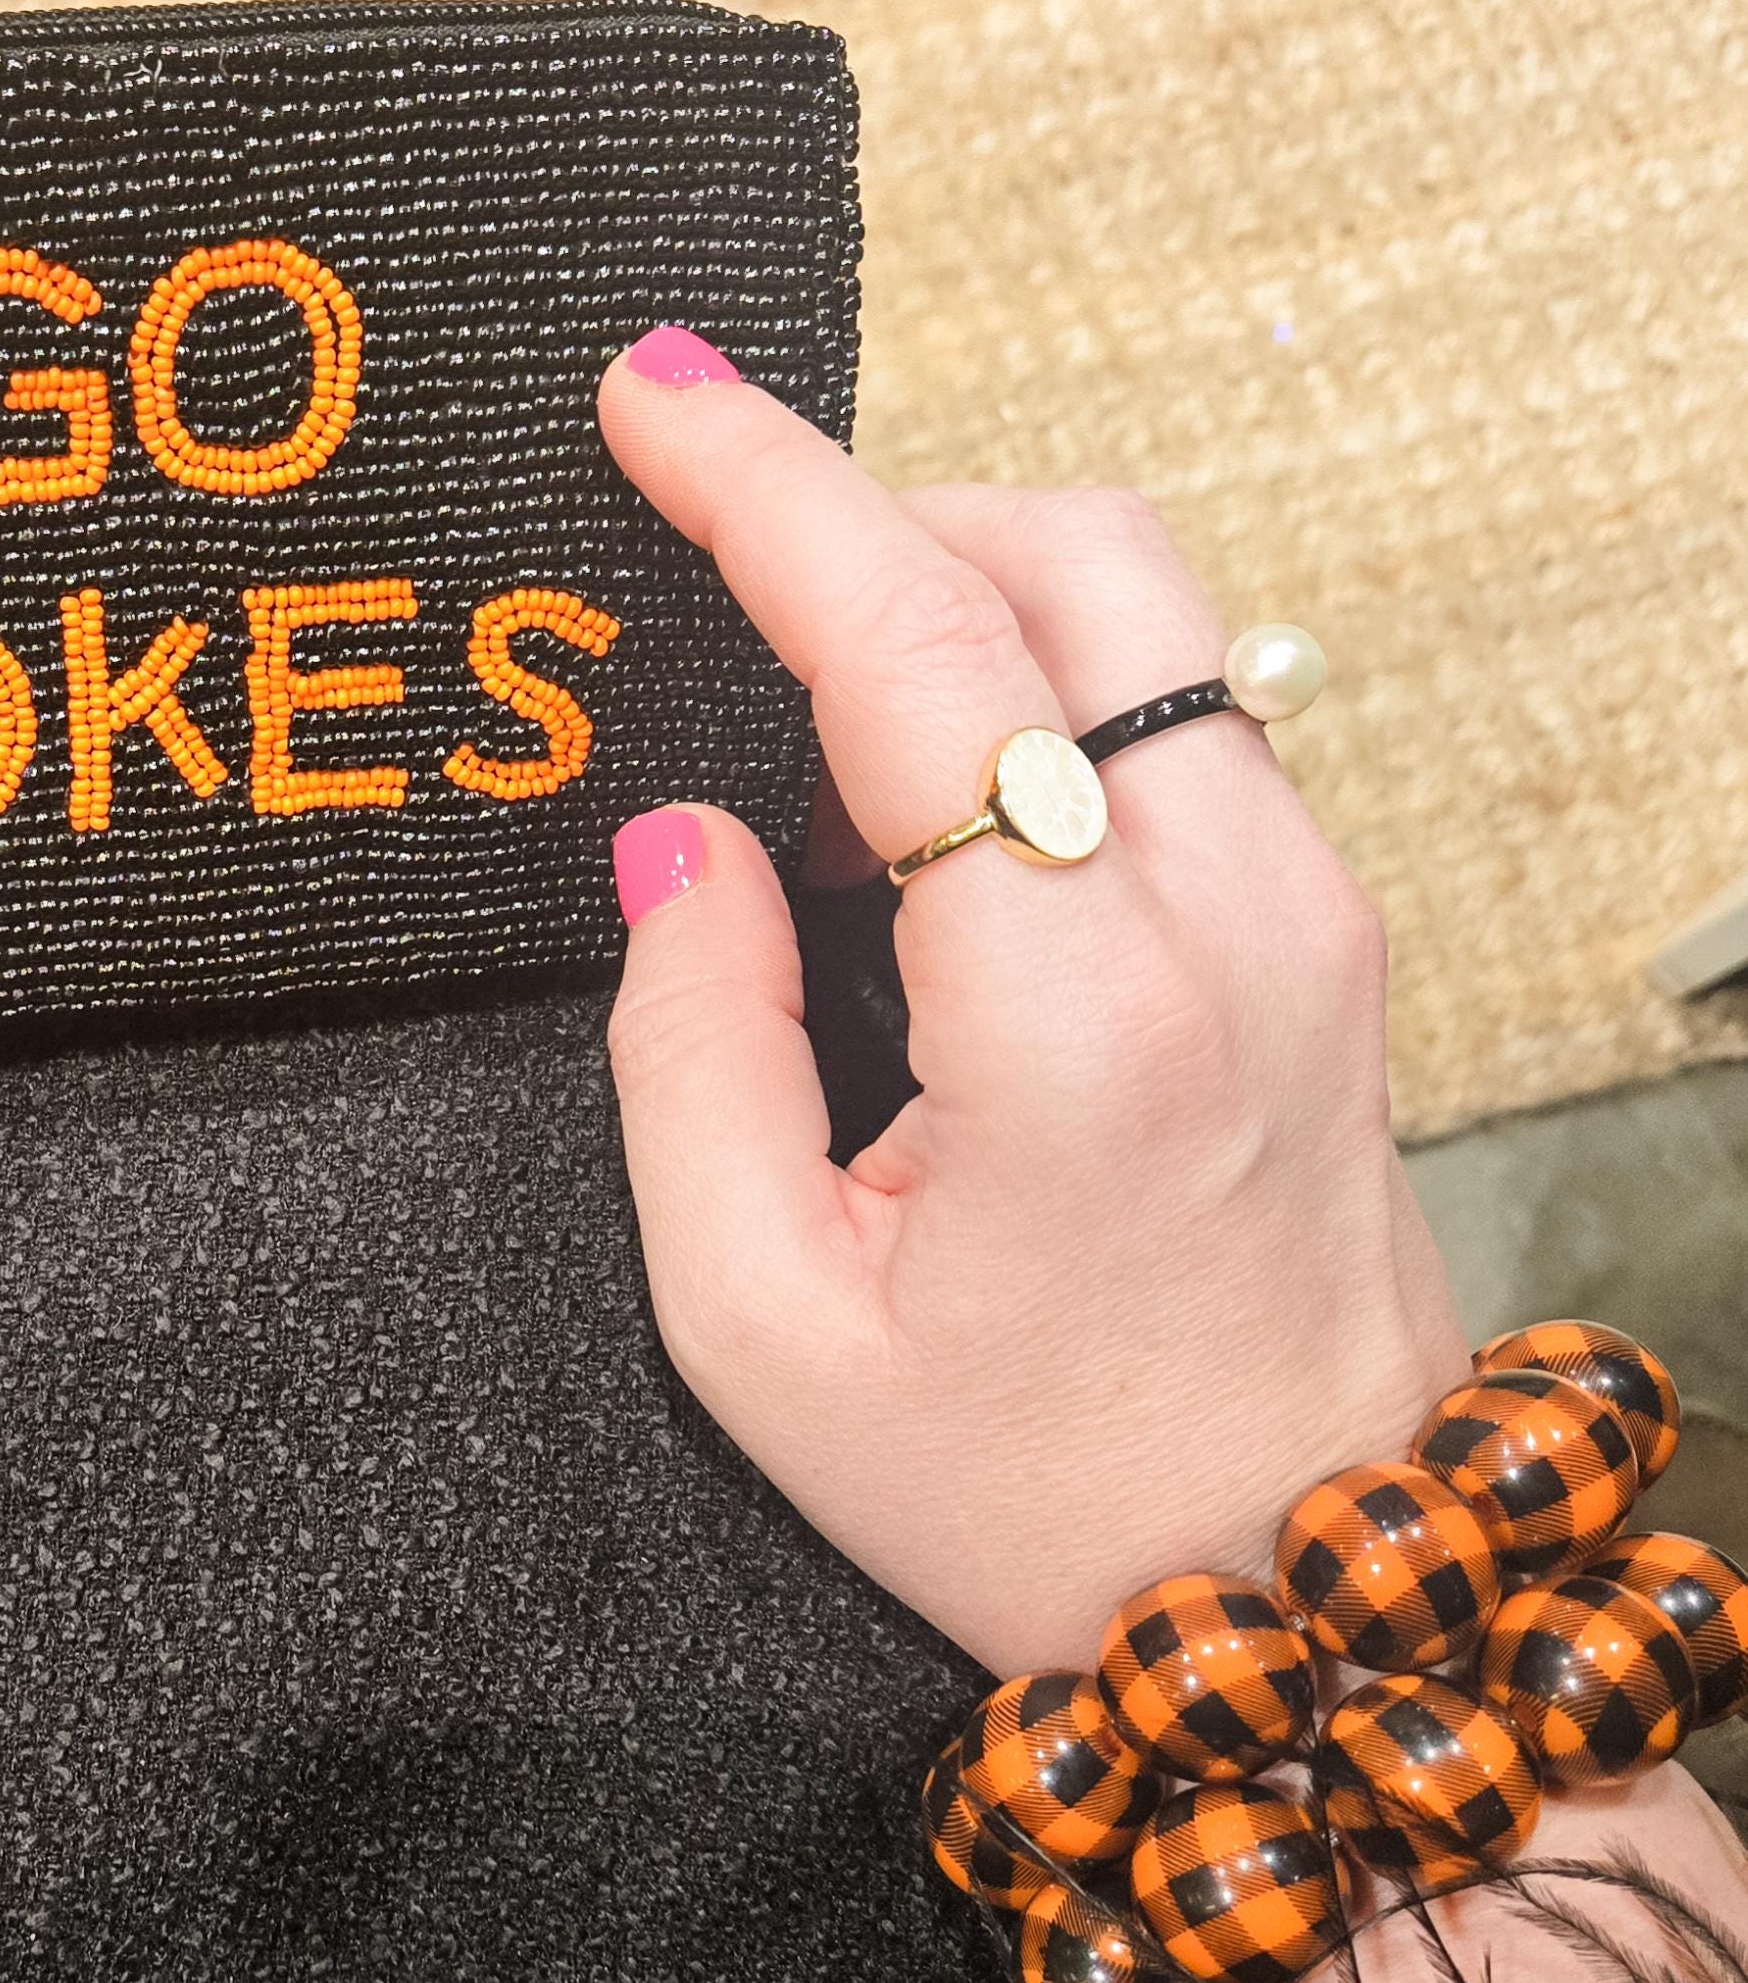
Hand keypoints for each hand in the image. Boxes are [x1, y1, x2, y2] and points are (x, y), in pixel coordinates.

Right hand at [596, 352, 1467, 1676]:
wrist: (1282, 1583)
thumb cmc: (1022, 1489)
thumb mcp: (760, 1322)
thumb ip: (689, 1050)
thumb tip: (674, 841)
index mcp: (1078, 1016)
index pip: (919, 646)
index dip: (767, 490)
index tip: (653, 399)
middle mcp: (1233, 921)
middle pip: (1075, 555)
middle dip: (877, 511)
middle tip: (716, 582)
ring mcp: (1311, 915)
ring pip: (1144, 614)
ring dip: (961, 603)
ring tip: (812, 742)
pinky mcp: (1329, 935)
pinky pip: (1178, 717)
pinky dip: (1038, 692)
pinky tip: (929, 815)